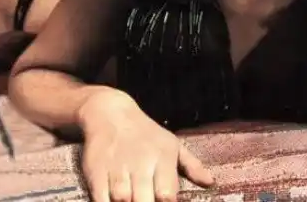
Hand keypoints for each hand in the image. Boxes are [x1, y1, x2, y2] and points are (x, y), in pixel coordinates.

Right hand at [77, 89, 213, 201]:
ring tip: (131, 201)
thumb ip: (191, 165)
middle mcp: (140, 162)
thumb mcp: (172, 144)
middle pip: (144, 200)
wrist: (110, 113)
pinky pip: (101, 197)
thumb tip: (210, 182)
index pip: (167, 193)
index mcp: (162, 157)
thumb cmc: (146, 134)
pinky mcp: (96, 170)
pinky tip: (113, 201)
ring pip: (122, 200)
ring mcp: (117, 166)